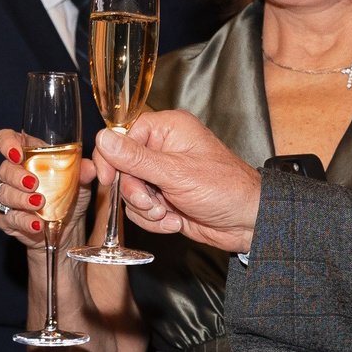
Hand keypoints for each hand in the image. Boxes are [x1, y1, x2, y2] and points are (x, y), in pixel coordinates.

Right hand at [0, 128, 94, 248]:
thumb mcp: (80, 182)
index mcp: (29, 155)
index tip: (17, 153)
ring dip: (21, 198)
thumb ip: (83, 172)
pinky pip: (6, 217)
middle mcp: (14, 173)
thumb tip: (90, 167)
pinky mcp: (6, 218)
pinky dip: (22, 220)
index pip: (6, 139)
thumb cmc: (69, 195)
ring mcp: (7, 196)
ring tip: (39, 203)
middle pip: (4, 168)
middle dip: (17, 176)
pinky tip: (36, 224)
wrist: (69, 226)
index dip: (6, 143)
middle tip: (34, 183)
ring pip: (3, 193)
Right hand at [91, 109, 263, 254]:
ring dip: (146, 209)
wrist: (247, 223)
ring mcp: (162, 176)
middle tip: (153, 202)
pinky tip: (176, 221)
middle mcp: (162, 149)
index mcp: (167, 129)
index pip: (122, 135)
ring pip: (129, 193)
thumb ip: (136, 158)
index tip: (109, 179)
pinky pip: (141, 210)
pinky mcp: (164, 199)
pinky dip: (155, 220)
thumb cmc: (225, 189)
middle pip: (122, 168)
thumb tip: (103, 139)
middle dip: (135, 192)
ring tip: (169, 213)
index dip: (112, 158)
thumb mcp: (176, 172)